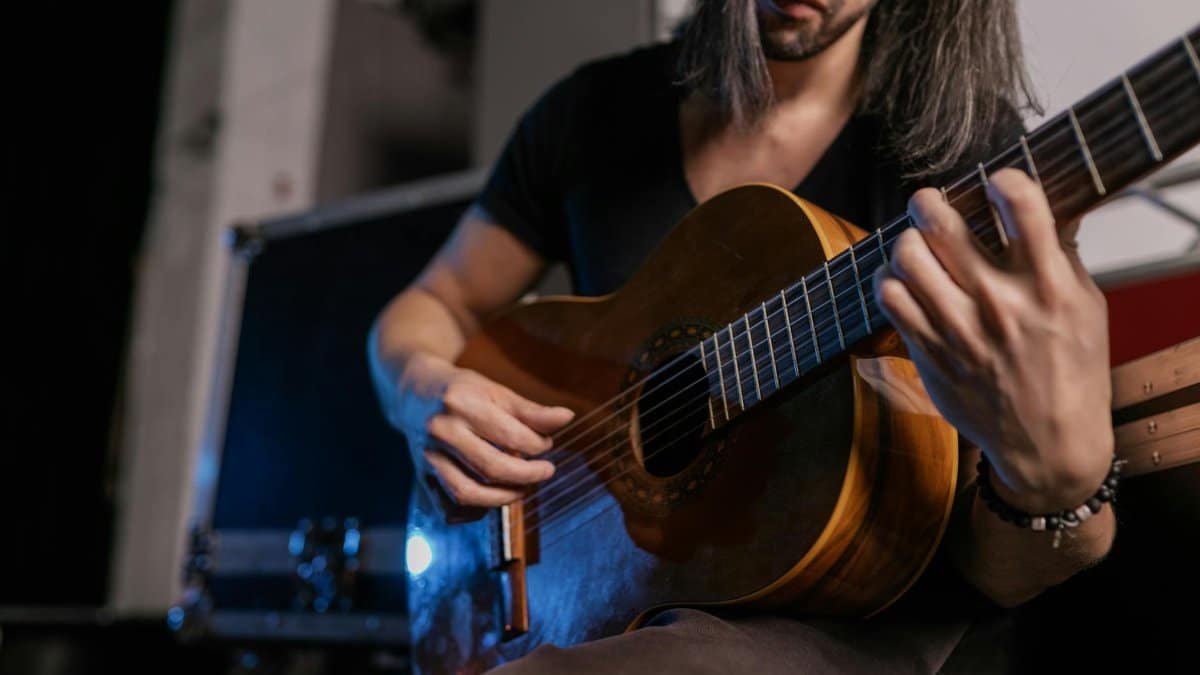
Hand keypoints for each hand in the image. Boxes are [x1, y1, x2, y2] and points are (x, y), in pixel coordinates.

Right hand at [392, 353, 574, 507]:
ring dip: (503, 497)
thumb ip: (530, 410)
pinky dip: (476, 507)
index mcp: (461, 404)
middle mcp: (441, 430)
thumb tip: (567, 418)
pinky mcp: (422, 472)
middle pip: (491, 467)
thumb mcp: (495, 391)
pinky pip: (450, 502)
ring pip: (468, 492)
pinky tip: (495, 497)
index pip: (510, 436)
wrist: (413, 390)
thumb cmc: (462, 389)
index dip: (537, 445)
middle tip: (546, 471)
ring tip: (523, 489)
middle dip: (527, 475)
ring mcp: (428, 454)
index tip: (547, 444)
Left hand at [873, 168, 1112, 513]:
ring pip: (906, 258)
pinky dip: (889, 281)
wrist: (1049, 443)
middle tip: (929, 203)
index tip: (996, 181)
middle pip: (942, 227)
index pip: (1024, 208)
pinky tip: (903, 281)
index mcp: (1049, 287)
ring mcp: (959, 331)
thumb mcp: (1086, 307)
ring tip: (916, 246)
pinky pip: (889, 299)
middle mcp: (1000, 305)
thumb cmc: (1071, 371)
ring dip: (907, 242)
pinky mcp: (930, 354)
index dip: (1004, 180)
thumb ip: (1060, 255)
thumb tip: (1043, 203)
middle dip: (929, 203)